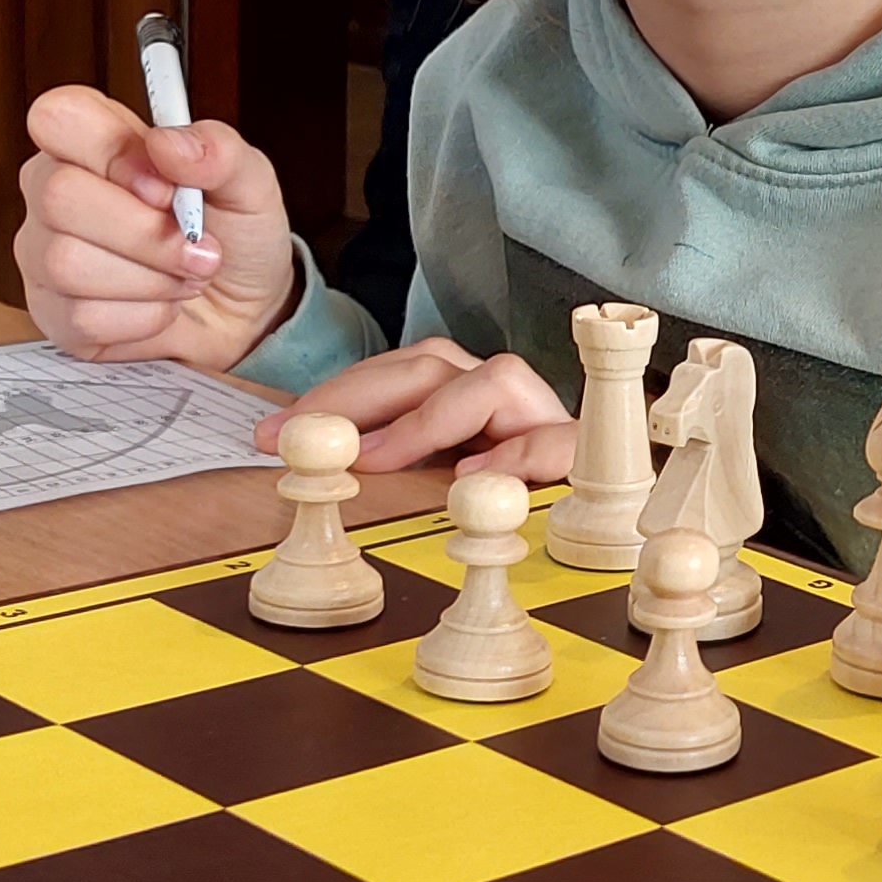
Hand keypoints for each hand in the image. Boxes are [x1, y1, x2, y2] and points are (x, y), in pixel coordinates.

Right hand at [15, 84, 294, 370]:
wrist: (244, 312)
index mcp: (92, 143)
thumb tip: (168, 143)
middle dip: (145, 232)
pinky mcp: (55, 316)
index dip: (112, 152)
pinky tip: (160, 304)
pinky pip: (82, 317)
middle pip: (58, 196)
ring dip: (151, 278)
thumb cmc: (235, 238)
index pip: (57, 117)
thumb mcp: (250, 182)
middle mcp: (54, 194)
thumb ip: (219, 150)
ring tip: (183, 275)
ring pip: (68, 263)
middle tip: (194, 242)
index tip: (164, 185)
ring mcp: (45, 257)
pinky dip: (144, 316)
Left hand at [265, 337, 578, 478]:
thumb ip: (384, 462)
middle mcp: (500, 389)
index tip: (271, 433)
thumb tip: (299, 458)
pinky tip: (472, 478)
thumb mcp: (430, 475)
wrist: (610, 515)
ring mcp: (541, 415)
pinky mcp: (578, 453)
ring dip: (426, 420)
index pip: (390, 371)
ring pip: (493, 381)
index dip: (328, 397)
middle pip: (428, 365)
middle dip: (355, 399)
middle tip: (304, 439)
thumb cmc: (506, 495)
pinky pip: (550, 442)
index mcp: (459, 388)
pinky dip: (511, 456)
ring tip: (376, 458)